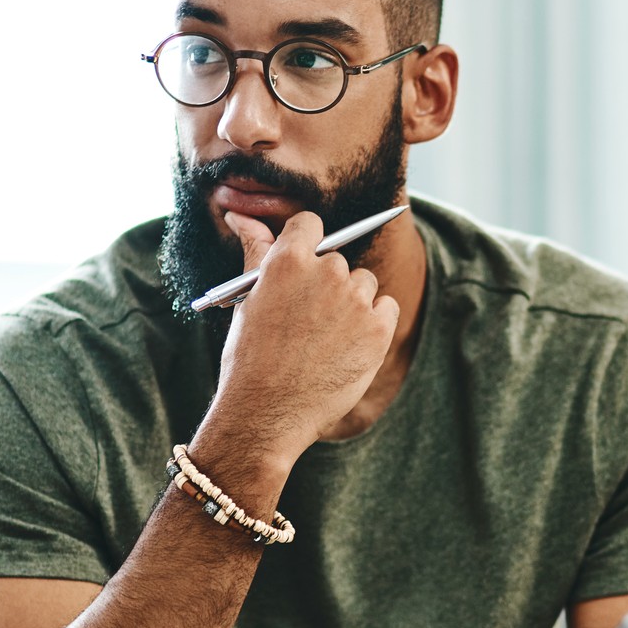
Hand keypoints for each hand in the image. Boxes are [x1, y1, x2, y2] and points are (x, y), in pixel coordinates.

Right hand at [211, 210, 399, 461]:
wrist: (266, 414)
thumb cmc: (250, 358)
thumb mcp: (248, 299)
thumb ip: (255, 251)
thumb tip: (239, 214)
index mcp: (288, 260)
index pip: (310, 225)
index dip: (307, 245)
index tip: (303, 269)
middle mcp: (326, 272)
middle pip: (337, 260)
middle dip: (326, 285)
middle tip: (308, 322)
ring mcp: (356, 300)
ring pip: (364, 284)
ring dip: (351, 304)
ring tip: (326, 340)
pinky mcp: (379, 328)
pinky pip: (387, 307)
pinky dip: (374, 323)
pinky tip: (349, 347)